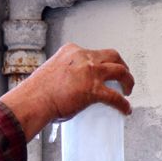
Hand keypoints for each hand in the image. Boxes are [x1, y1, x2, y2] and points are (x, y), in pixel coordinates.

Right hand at [0, 43, 134, 139]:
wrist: (32, 101)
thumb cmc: (36, 92)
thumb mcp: (51, 71)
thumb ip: (64, 74)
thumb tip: (69, 87)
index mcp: (72, 51)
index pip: (93, 52)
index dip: (101, 62)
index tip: (102, 71)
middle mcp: (84, 57)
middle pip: (113, 56)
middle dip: (121, 65)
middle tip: (123, 76)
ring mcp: (90, 72)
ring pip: (120, 71)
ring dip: (128, 80)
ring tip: (128, 90)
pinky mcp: (93, 90)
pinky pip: (115, 97)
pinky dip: (123, 104)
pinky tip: (126, 109)